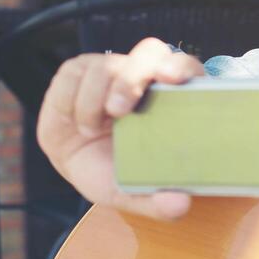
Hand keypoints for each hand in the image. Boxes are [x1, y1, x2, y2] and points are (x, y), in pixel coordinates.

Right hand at [35, 37, 205, 219]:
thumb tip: (179, 205)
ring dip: (94, 99)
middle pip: (150, 53)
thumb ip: (159, 202)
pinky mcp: (80, 71)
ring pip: (108, 65)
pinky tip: (78, 122)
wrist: (78, 168)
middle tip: (119, 111)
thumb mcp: (136, 192)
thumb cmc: (118, 173)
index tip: (172, 80)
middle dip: (133, 78)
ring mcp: (114, 69)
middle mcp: (147, 76)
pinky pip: (74, 72)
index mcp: (175, 97)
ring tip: (90, 130)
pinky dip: (71, 99)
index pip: (187, 68)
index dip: (181, 67)